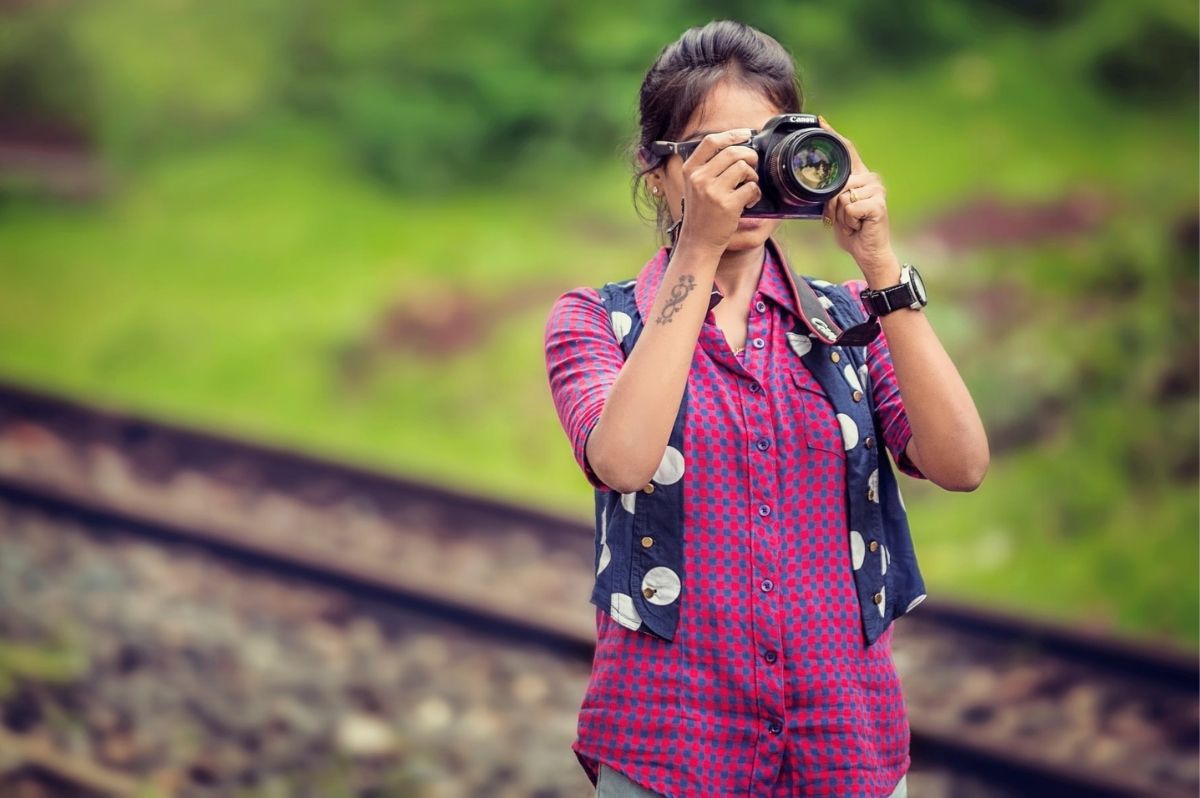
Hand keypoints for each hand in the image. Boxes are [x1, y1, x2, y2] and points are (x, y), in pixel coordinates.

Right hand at [675, 129, 761, 253]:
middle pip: (732, 152)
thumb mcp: (694, 185)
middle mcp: (699, 178)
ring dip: (752, 176)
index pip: (711, 141)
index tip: (745, 135)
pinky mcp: (727, 205)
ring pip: (743, 168)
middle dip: (749, 155)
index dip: (731, 135)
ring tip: (748, 186)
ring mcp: (712, 192)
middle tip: (753, 164)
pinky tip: (749, 201)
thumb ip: (709, 166)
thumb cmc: (701, 212)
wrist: (698, 241)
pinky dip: (755, 193)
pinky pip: (751, 187)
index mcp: (690, 170)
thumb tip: (737, 146)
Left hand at [818, 116, 897, 276]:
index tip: (820, 120)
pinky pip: (849, 208)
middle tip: (844, 219)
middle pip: (836, 183)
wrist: (868, 252)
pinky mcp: (877, 204)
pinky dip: (848, 222)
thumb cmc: (853, 230)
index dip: (833, 135)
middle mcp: (871, 179)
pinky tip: (859, 226)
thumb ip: (831, 193)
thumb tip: (818, 186)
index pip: (847, 150)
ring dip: (840, 216)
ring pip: (841, 197)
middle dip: (832, 206)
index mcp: (860, 177)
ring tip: (852, 223)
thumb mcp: (837, 209)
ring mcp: (876, 190)